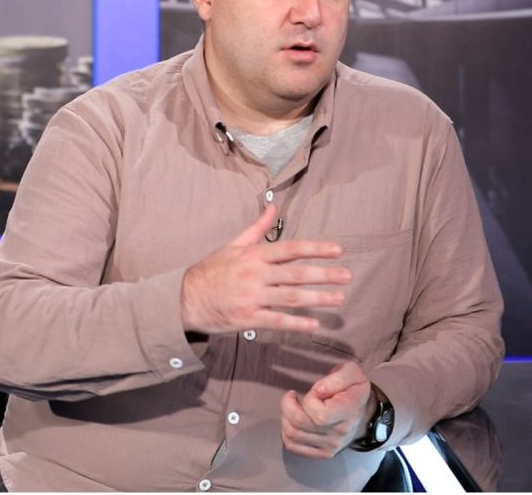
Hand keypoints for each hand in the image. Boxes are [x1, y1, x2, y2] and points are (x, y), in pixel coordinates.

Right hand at [180, 204, 349, 333]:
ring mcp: (251, 297)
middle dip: (324, 275)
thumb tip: (273, 206)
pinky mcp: (248, 319)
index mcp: (253, 255)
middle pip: (296, 273)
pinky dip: (297, 323)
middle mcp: (255, 275)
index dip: (315, 248)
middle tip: (347, 276)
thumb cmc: (212, 270)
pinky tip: (315, 324)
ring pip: (290, 297)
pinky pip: (277, 321)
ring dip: (317, 298)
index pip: (290, 248)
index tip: (337, 250)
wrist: (185, 299)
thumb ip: (257, 228)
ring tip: (339, 298)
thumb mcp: (233, 245)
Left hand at [280, 362, 373, 458]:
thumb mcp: (352, 372)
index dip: (309, 399)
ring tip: (292, 407)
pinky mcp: (322, 453)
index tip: (314, 391)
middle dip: (289, 406)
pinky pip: (293, 446)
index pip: (320, 415)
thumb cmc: (353, 389)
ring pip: (292, 436)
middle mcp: (339, 433)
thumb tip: (319, 391)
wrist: (363, 412)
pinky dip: (286, 433)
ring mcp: (331, 446)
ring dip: (285, 418)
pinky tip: (293, 421)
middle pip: (300, 425)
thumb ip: (338, 377)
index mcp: (348, 411)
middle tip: (293, 396)